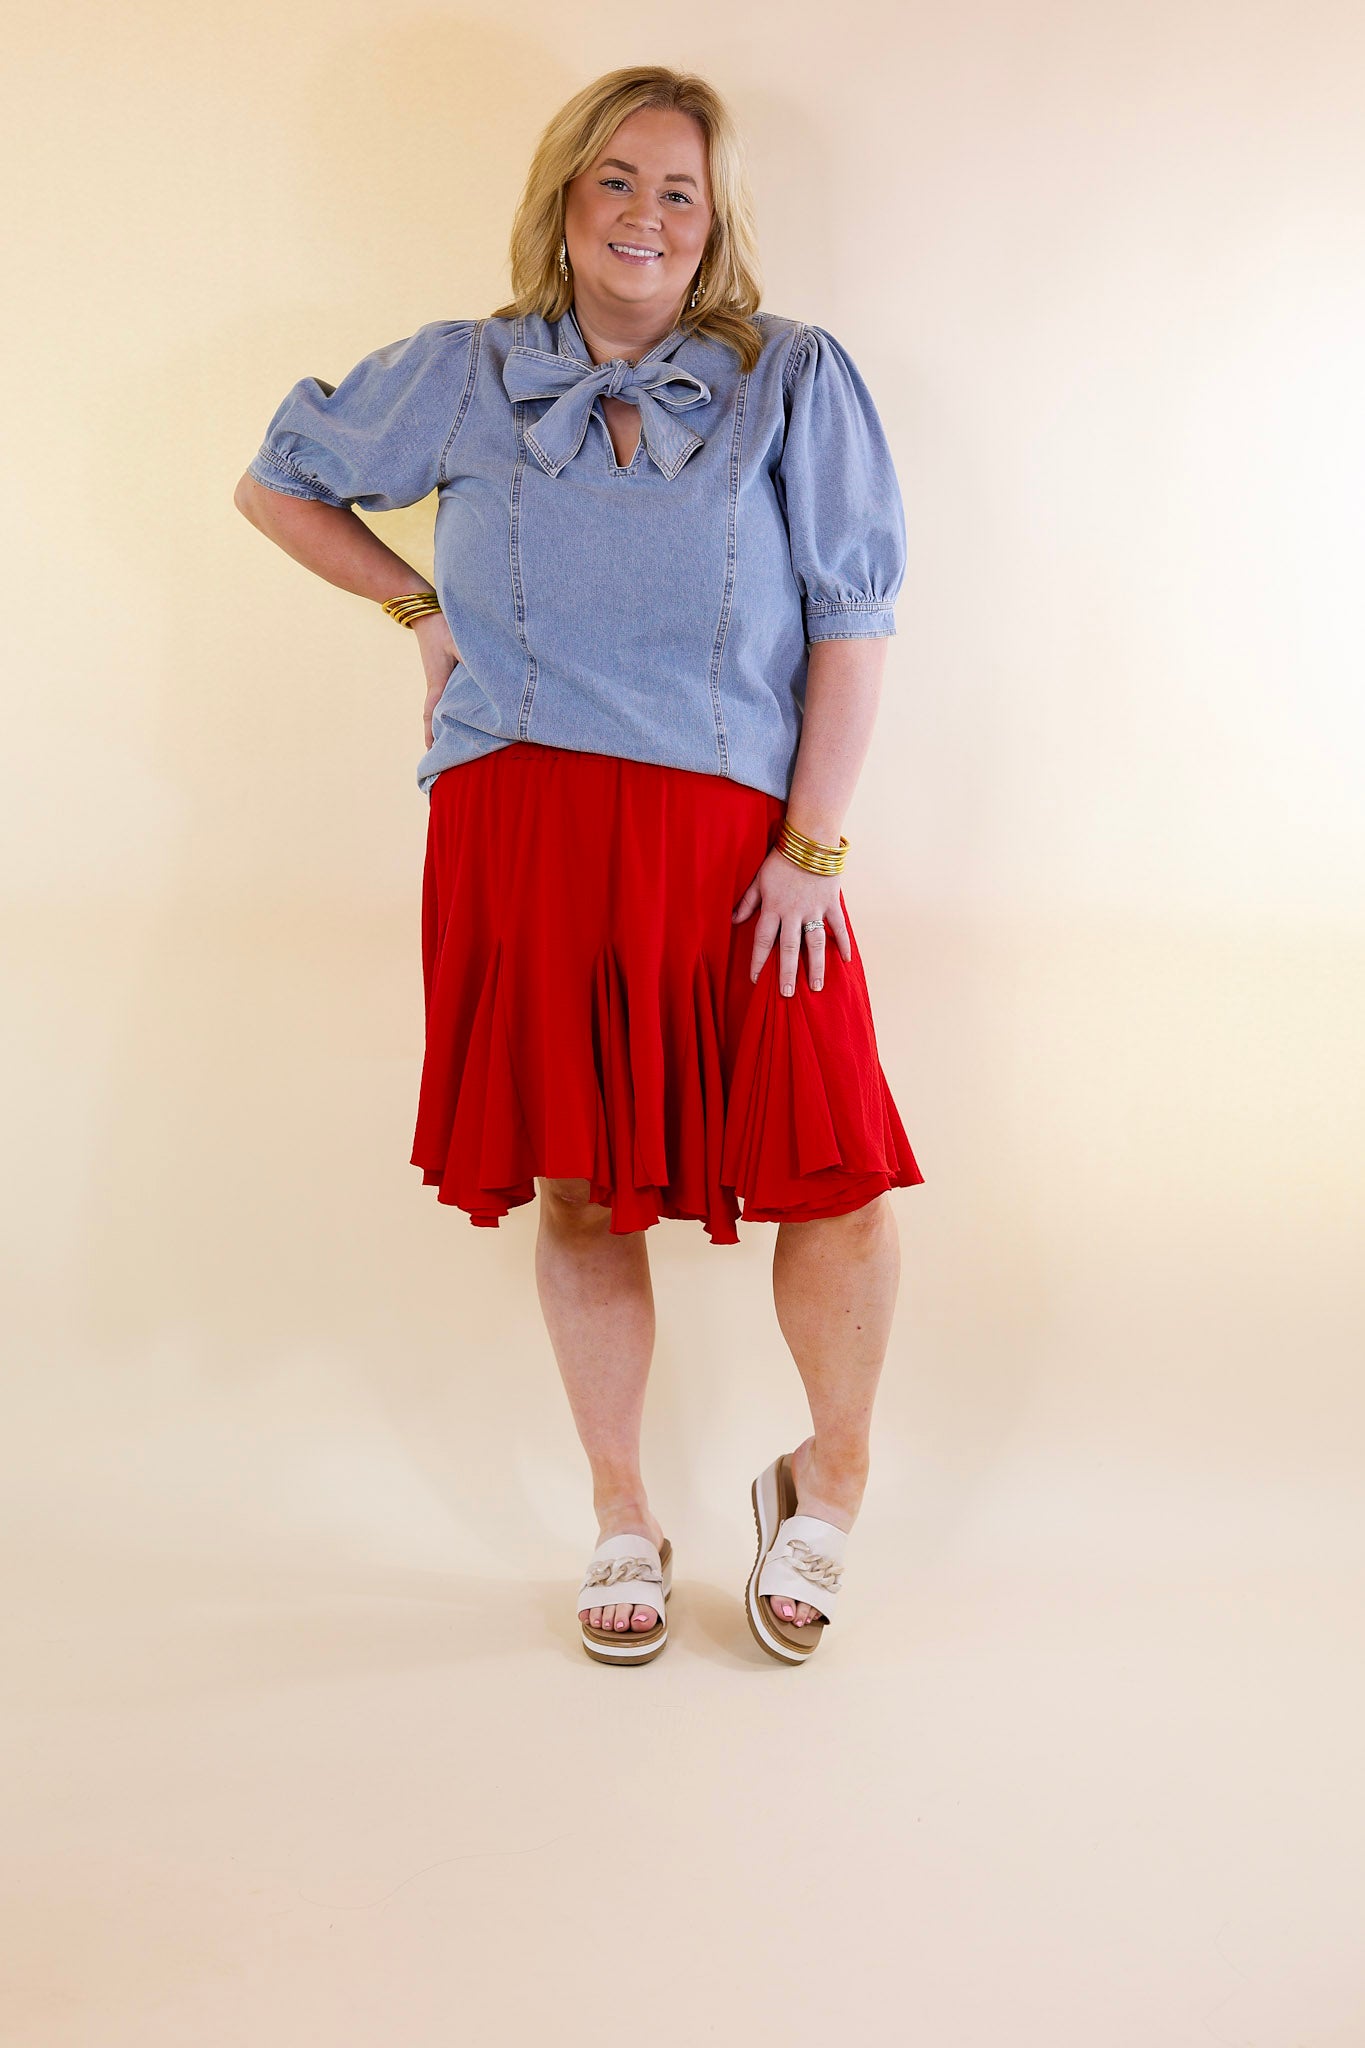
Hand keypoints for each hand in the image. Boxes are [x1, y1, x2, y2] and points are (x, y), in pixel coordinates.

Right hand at [412, 609, 460, 748]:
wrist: (425, 610)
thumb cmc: (442, 626)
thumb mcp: (460, 642)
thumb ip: (474, 660)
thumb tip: (489, 678)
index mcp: (437, 683)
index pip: (432, 714)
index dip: (431, 734)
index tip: (430, 752)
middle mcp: (436, 684)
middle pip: (438, 716)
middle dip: (441, 735)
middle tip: (446, 755)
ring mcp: (440, 679)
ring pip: (445, 707)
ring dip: (448, 722)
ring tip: (457, 739)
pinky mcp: (445, 671)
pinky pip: (450, 695)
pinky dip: (455, 706)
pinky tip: (466, 710)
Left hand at [731, 847, 850, 995]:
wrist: (809, 840)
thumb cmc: (780, 859)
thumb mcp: (758, 880)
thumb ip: (747, 902)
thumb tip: (732, 920)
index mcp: (772, 907)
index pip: (762, 940)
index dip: (757, 961)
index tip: (755, 980)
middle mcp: (792, 912)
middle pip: (787, 948)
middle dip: (786, 973)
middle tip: (787, 994)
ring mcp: (814, 909)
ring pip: (814, 943)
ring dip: (814, 966)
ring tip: (815, 987)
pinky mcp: (830, 903)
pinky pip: (838, 927)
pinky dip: (843, 943)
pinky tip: (846, 961)